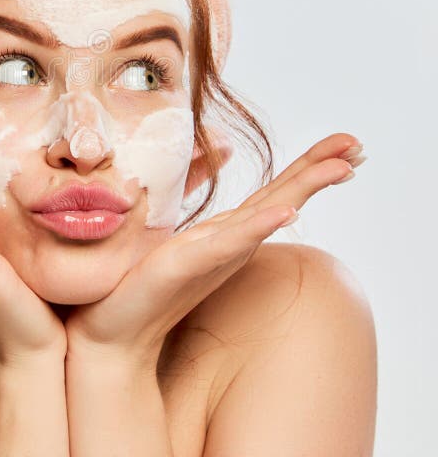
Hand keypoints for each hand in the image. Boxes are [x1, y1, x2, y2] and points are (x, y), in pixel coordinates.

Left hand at [62, 132, 366, 368]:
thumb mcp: (170, 224)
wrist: (111, 328)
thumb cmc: (140, 279)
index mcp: (227, 232)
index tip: (346, 141)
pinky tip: (286, 211)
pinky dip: (260, 225)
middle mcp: (229, 242)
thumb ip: (193, 189)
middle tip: (359, 144)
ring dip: (304, 188)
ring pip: (266, 213)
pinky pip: (229, 242)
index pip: (276, 191)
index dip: (309, 165)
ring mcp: (213, 254)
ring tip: (341, 166)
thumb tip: (217, 151)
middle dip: (320, 168)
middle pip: (283, 196)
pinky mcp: (188, 264)